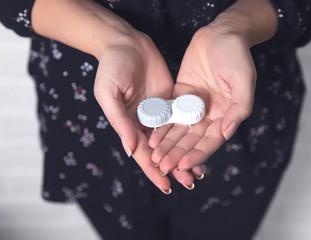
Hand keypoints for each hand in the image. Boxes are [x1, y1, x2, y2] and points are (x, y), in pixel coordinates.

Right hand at [94, 31, 196, 192]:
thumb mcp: (109, 93)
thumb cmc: (111, 67)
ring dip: (185, 154)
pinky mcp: (170, 99)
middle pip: (160, 151)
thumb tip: (130, 149)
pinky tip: (201, 143)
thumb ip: (120, 121)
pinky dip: (190, 133)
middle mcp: (144, 122)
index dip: (153, 170)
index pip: (141, 153)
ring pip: (173, 139)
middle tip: (189, 182)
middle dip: (173, 166)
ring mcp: (159, 112)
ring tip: (199, 170)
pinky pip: (181, 118)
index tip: (165, 186)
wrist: (125, 43)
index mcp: (128, 124)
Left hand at [149, 24, 255, 173]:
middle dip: (177, 154)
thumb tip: (227, 133)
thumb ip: (239, 108)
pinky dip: (161, 125)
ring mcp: (193, 106)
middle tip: (163, 166)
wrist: (221, 33)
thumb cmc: (236, 55)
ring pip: (178, 130)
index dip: (197, 155)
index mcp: (226, 115)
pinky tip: (151, 136)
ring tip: (154, 157)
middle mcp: (209, 115)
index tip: (183, 165)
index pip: (210, 141)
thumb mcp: (243, 80)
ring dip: (167, 144)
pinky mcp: (180, 95)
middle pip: (191, 140)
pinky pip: (169, 113)